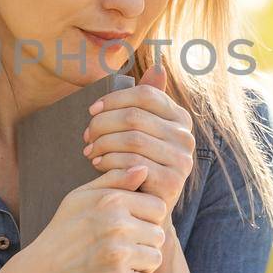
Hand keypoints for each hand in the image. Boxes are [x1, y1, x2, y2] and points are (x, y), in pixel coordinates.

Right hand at [23, 164, 167, 272]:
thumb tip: (144, 169)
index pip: (157, 208)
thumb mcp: (79, 198)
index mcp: (111, 201)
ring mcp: (119, 256)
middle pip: (159, 235)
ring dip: (141, 266)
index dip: (145, 219)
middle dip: (144, 243)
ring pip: (155, 259)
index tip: (128, 229)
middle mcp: (117, 226)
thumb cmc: (62, 234)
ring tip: (117, 265)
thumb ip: (114, 180)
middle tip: (119, 250)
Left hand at [82, 60, 195, 215]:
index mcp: (180, 118)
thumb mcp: (142, 130)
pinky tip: (98, 164)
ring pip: (131, 139)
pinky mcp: (172, 182)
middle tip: (86, 135)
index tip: (92, 110)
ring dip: (103, 143)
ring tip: (89, 150)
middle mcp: (186, 137)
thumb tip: (158, 66)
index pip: (145, 94)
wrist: (144, 206)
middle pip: (134, 116)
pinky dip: (110, 161)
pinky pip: (132, 162)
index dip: (114, 99)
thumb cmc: (137, 162)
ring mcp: (182, 160)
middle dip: (103, 124)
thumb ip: (148, 101)